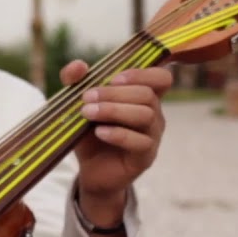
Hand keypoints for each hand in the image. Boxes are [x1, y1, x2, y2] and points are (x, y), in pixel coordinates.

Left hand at [63, 60, 172, 225]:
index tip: (113, 78)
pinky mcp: (146, 157)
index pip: (161, 78)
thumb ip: (76, 81)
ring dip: (113, 110)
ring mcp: (153, 136)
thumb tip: (78, 65)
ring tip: (88, 113)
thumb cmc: (91, 133)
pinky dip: (118, 134)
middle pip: (147, 95)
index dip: (142, 73)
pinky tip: (99, 132)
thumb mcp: (80, 104)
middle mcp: (154, 114)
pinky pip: (140, 142)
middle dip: (114, 93)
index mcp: (144, 97)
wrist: (90, 170)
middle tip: (86, 97)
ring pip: (145, 115)